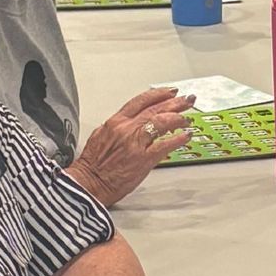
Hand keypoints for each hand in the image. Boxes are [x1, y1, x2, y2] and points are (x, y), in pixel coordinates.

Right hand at [75, 87, 196, 202]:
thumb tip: (127, 123)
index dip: (158, 94)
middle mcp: (126, 129)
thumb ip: (116, 127)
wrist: (88, 184)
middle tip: (186, 100)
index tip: (170, 92)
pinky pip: (165, 145)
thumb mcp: (100, 136)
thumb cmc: (92, 165)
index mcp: (116, 122)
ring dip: (178, 119)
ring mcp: (136, 143)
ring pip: (162, 123)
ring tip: (187, 119)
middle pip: (155, 109)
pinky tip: (185, 137)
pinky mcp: (143, 159)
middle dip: (174, 103)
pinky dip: (178, 139)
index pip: (141, 101)